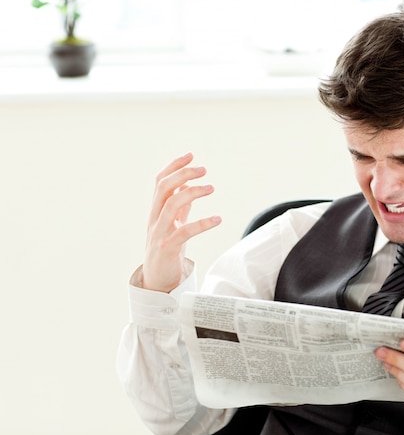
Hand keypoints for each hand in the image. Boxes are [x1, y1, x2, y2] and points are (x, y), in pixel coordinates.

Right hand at [142, 152, 221, 291]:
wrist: (157, 279)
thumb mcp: (173, 223)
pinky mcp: (167, 247)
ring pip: (171, 205)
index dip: (174, 166)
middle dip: (182, 174)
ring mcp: (159, 232)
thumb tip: (185, 183)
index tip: (190, 155)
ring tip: (211, 187)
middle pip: (163, 188)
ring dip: (192, 192)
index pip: (160, 181)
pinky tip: (218, 219)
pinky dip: (202, 223)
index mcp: (156, 210)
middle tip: (203, 169)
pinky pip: (184, 231)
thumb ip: (179, 204)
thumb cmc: (166, 248)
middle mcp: (154, 218)